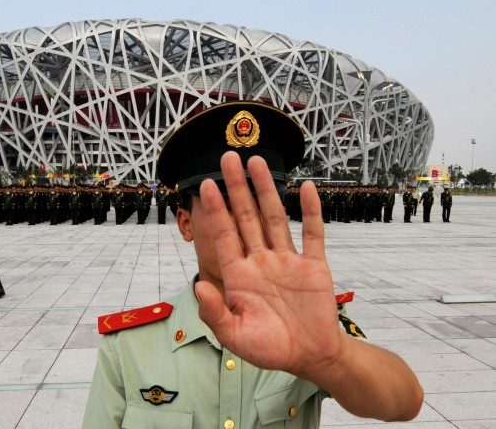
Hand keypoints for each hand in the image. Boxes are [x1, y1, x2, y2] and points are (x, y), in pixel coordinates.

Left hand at [195, 151, 343, 378]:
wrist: (310, 356)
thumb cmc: (269, 348)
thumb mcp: (235, 336)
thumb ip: (215, 313)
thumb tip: (200, 287)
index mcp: (239, 275)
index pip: (224, 234)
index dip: (216, 209)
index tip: (207, 184)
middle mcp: (261, 260)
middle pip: (246, 216)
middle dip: (237, 187)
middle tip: (228, 157)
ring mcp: (287, 260)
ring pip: (274, 217)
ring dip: (266, 190)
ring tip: (257, 161)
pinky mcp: (314, 265)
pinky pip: (313, 233)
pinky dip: (311, 211)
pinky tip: (306, 188)